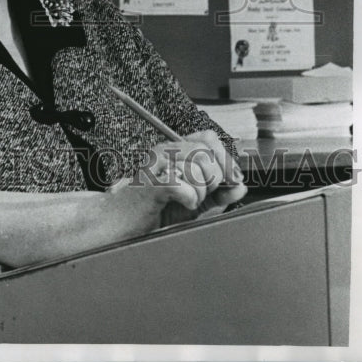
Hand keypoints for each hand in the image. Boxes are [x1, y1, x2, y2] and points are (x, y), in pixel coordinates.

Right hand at [102, 131, 246, 237]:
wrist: (120, 224)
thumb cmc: (153, 210)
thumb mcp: (193, 200)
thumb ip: (218, 193)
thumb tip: (241, 185)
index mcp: (175, 148)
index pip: (209, 138)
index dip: (225, 159)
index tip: (231, 180)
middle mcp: (166, 150)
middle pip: (208, 156)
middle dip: (213, 182)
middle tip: (198, 195)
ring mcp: (157, 164)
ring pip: (200, 172)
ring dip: (199, 194)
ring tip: (183, 200)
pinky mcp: (151, 183)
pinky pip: (186, 189)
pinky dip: (188, 201)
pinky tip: (178, 204)